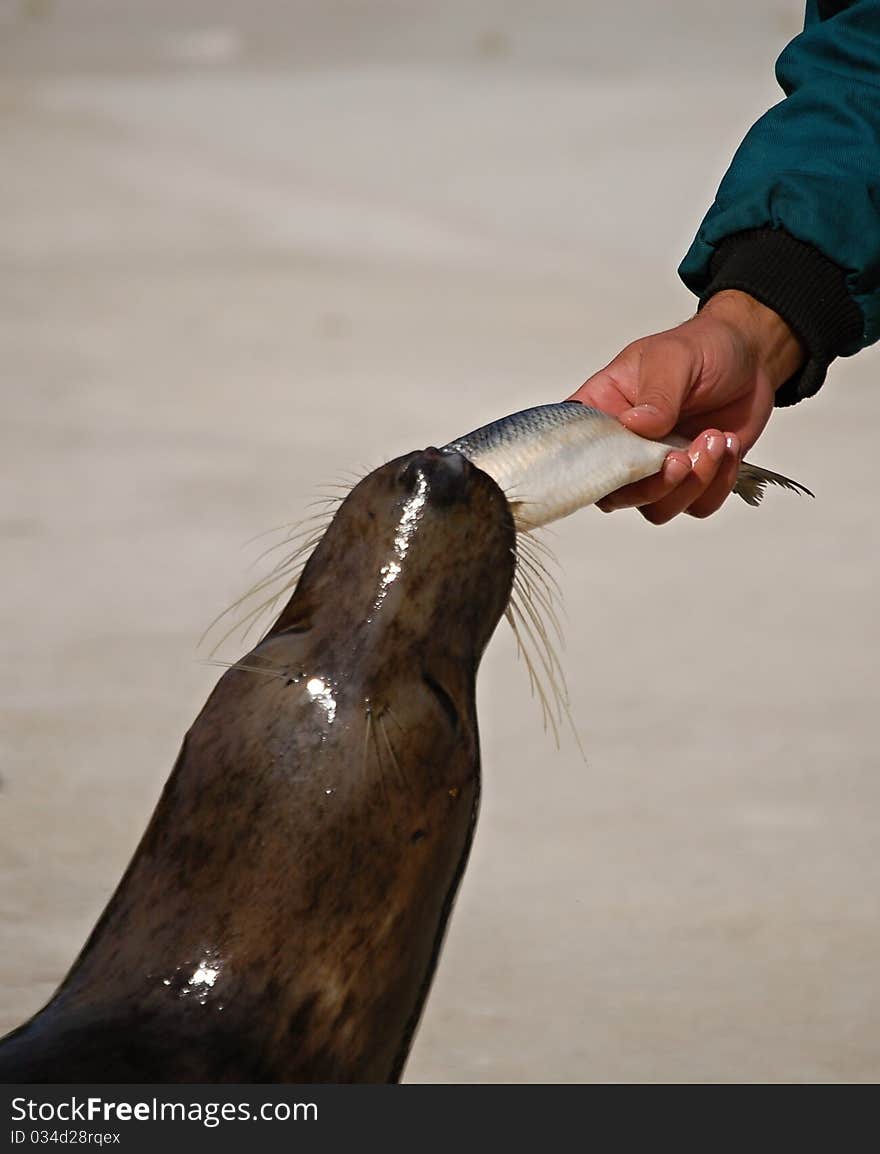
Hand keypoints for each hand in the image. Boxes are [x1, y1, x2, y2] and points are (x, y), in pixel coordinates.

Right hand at [567, 290, 804, 522]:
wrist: (751, 358)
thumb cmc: (703, 347)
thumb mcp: (674, 358)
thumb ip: (656, 394)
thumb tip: (635, 425)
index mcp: (603, 410)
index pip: (577, 451)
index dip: (592, 470)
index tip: (629, 462)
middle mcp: (625, 447)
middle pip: (616, 495)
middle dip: (654, 485)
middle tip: (682, 457)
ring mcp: (657, 467)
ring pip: (657, 508)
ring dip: (691, 485)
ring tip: (716, 440)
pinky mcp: (692, 480)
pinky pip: (697, 506)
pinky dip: (718, 484)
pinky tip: (728, 447)